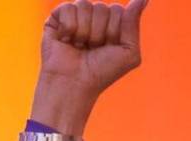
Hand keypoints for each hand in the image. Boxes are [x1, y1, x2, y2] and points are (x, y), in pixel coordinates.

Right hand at [31, 0, 148, 133]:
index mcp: (113, 22)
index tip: (108, 49)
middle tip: (92, 49)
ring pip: (85, 6)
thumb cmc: (102, 71)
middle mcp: (95, 16)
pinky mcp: (57, 16)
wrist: (74, 83)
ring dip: (84, 33)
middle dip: (99, 33)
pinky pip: (68, 8)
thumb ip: (134, 23)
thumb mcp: (128, 51)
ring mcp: (76, 15)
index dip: (114, 32)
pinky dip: (69, 28)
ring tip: (79, 46)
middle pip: (103, 8)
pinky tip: (66, 40)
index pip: (119, 11)